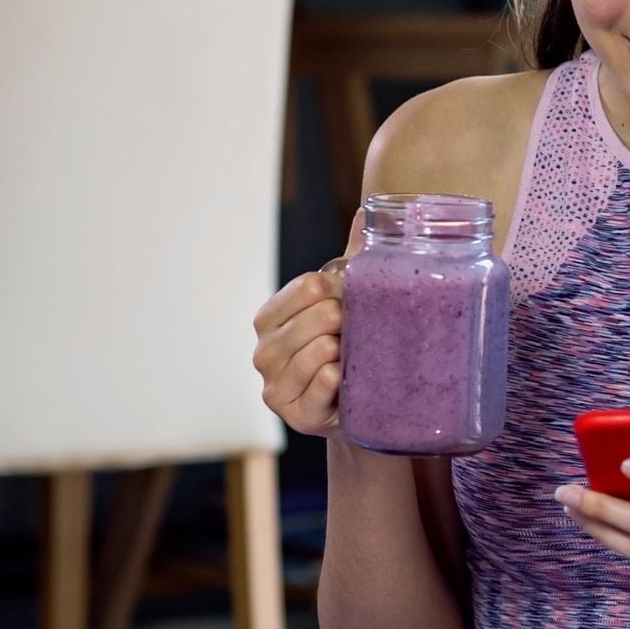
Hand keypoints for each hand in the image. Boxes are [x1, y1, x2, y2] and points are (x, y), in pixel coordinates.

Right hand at [250, 211, 363, 438]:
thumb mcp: (349, 302)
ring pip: (313, 354)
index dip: (340, 289)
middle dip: (344, 320)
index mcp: (270, 318)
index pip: (306, 287)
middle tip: (359, 328)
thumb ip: (351, 260)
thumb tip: (365, 212)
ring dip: (342, 350)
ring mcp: (275, 386)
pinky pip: (315, 391)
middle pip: (312, 320)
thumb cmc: (350, 345)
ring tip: (353, 351)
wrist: (361, 404)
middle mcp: (264, 351)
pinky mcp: (294, 416)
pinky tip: (343, 375)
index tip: (354, 299)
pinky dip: (332, 380)